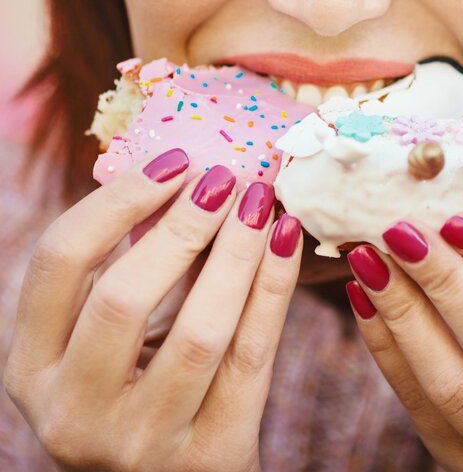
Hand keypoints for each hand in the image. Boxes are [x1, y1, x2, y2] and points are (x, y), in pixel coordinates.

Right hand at [4, 149, 302, 471]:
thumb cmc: (139, 394)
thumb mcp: (109, 344)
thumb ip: (132, 274)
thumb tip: (185, 184)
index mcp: (33, 367)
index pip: (59, 262)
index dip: (117, 201)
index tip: (175, 163)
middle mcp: (72, 411)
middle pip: (124, 295)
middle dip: (183, 225)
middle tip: (226, 180)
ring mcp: (141, 441)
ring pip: (200, 329)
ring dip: (237, 252)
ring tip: (261, 203)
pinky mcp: (210, 454)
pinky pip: (252, 355)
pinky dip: (274, 288)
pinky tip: (286, 240)